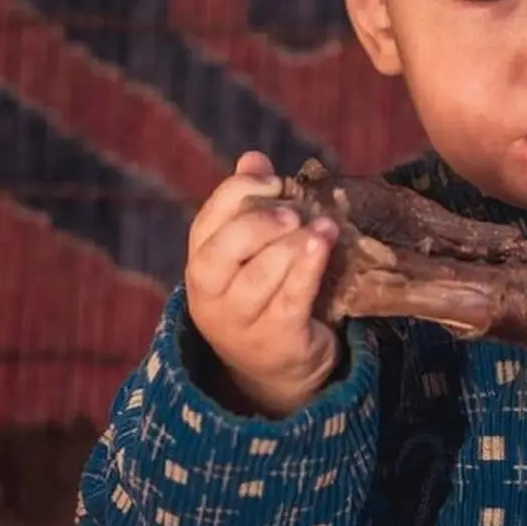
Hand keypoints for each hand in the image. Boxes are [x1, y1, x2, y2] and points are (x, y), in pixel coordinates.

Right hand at [184, 150, 340, 417]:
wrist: (275, 367)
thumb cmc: (263, 294)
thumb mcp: (250, 253)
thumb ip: (250, 205)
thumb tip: (253, 158)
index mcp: (201, 263)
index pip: (208, 220)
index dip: (240, 193)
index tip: (274, 183)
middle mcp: (211, 294)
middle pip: (223, 250)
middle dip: (259, 223)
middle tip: (292, 212)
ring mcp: (240, 322)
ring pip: (259, 277)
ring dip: (294, 246)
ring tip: (323, 226)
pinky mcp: (276, 342)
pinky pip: (291, 301)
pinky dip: (308, 270)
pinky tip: (325, 246)